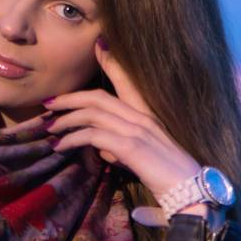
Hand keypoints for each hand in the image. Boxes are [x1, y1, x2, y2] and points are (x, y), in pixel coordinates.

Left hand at [42, 39, 204, 201]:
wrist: (192, 193)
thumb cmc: (168, 179)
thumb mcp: (142, 159)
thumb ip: (122, 149)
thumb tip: (103, 149)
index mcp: (147, 115)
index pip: (127, 81)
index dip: (111, 62)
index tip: (97, 47)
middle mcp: (143, 116)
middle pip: (98, 97)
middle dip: (69, 98)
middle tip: (48, 104)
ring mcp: (137, 130)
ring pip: (92, 113)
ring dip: (65, 120)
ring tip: (49, 129)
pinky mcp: (132, 147)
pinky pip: (93, 135)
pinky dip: (72, 139)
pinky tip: (60, 146)